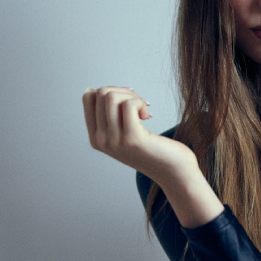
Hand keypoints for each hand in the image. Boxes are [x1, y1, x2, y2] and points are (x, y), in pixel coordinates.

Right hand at [82, 86, 199, 185]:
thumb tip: (94, 90)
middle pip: (101, 94)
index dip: (110, 91)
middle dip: (124, 92)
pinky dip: (140, 103)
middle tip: (139, 105)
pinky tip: (147, 116)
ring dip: (132, 97)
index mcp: (95, 137)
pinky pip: (129, 105)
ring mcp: (114, 140)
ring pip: (112, 97)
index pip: (88, 98)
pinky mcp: (132, 138)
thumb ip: (110, 116)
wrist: (172, 170)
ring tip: (143, 111)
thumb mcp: (123, 133)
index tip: (127, 101)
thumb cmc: (152, 148)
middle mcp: (100, 140)